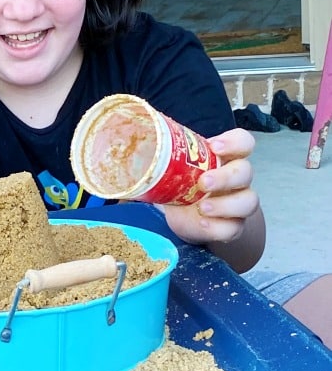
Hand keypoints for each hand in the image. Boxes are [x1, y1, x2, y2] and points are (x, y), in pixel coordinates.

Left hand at [158, 127, 264, 269]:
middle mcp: (236, 179)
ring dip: (226, 205)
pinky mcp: (232, 226)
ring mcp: (237, 203)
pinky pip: (233, 228)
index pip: (243, 143)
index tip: (214, 146)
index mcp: (224, 158)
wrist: (190, 217)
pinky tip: (203, 223)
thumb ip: (157, 161)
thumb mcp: (172, 170)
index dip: (234, 142)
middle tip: (204, 182)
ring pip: (248, 201)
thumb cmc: (183, 186)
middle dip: (226, 177)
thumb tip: (122, 157)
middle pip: (245, 172)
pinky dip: (219, 228)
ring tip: (203, 207)